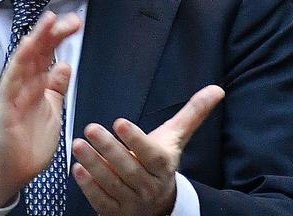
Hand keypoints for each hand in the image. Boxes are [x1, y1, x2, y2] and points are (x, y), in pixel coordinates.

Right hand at [0, 11, 80, 206]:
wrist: (13, 171)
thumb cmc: (30, 141)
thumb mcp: (52, 110)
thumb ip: (56, 87)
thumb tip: (64, 63)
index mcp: (36, 84)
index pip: (47, 54)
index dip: (59, 36)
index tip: (75, 22)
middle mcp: (23, 84)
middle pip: (36, 52)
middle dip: (51, 33)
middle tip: (67, 17)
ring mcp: (12, 94)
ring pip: (23, 62)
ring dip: (34, 41)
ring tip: (46, 23)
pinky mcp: (4, 108)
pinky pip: (10, 82)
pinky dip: (17, 65)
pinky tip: (25, 49)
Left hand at [72, 85, 224, 214]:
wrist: (160, 206)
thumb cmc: (160, 163)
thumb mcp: (175, 139)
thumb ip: (192, 114)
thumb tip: (216, 89)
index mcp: (163, 166)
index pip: (150, 153)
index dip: (135, 139)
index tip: (119, 122)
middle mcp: (149, 186)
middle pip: (128, 168)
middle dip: (109, 148)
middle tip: (90, 128)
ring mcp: (132, 202)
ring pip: (112, 184)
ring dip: (93, 164)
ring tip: (77, 144)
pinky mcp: (115, 212)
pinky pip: (101, 201)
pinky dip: (88, 186)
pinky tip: (77, 169)